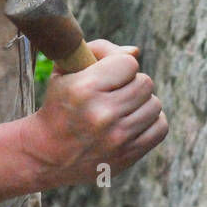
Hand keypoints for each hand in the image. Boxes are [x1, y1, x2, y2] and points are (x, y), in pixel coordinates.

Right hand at [18, 39, 166, 187]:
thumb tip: (136, 51)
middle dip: (131, 83)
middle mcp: (102, 114)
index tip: (107, 73)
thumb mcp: (66, 71)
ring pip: (154, 104)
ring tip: (122, 108)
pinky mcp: (128, 156)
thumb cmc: (59, 105)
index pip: (128, 63)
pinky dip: (150, 122)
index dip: (119, 64)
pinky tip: (133, 121)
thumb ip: (100, 51)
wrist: (45, 155)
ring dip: (141, 103)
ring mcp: (117, 138)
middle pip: (145, 83)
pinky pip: (160, 128)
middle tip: (114, 91)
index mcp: (84, 89)